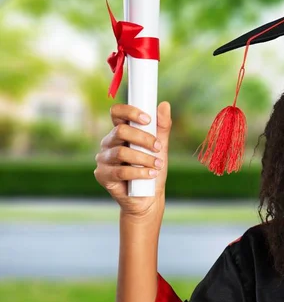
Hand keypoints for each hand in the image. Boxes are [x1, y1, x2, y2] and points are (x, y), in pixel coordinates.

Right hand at [94, 101, 171, 218]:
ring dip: (143, 158)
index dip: (130, 112)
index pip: (117, 113)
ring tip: (157, 165)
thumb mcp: (160, 146)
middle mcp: (109, 143)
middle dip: (143, 138)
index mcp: (120, 132)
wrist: (148, 197)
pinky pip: (120, 171)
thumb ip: (161, 127)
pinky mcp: (102, 175)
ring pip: (121, 152)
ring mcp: (103, 159)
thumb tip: (165, 104)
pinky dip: (139, 172)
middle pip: (121, 131)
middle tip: (158, 148)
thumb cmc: (152, 168)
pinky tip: (150, 174)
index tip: (148, 120)